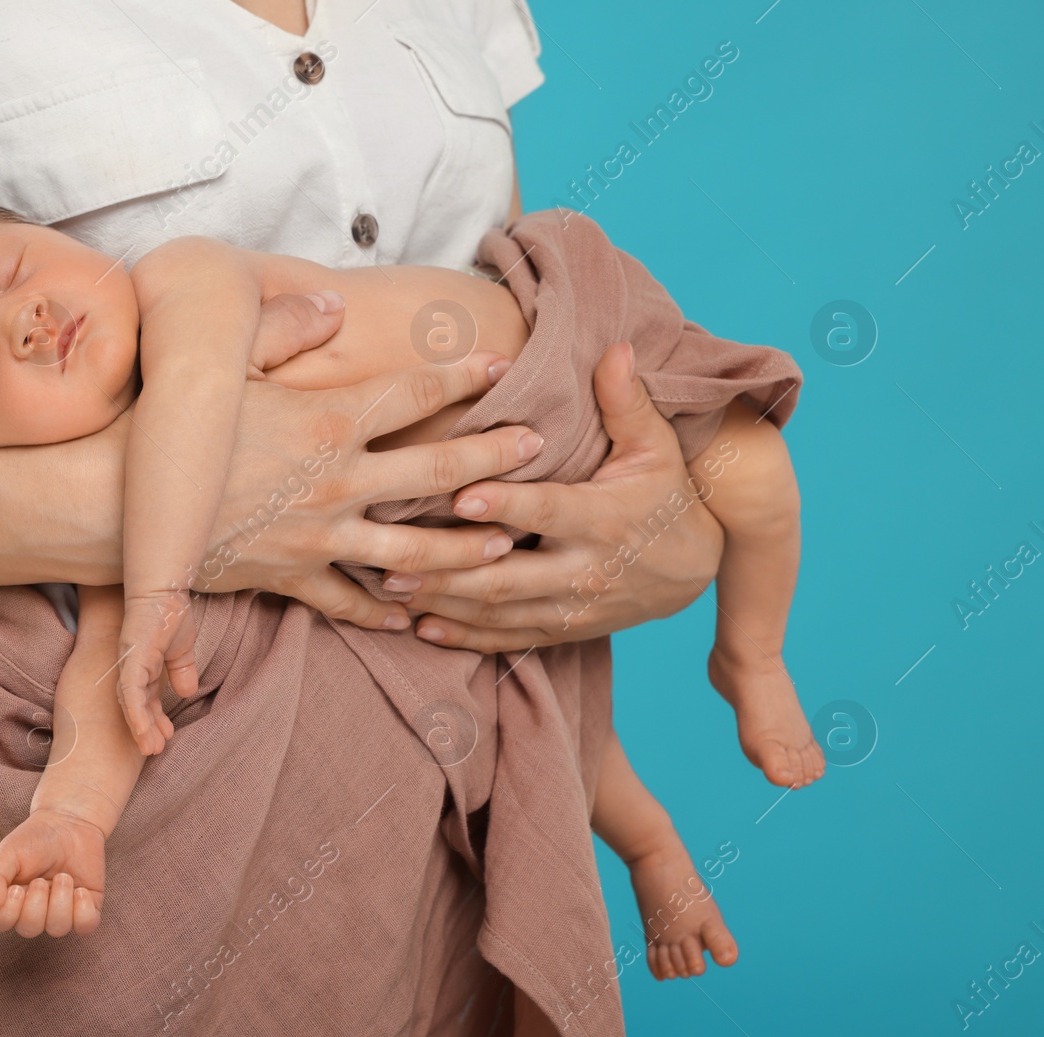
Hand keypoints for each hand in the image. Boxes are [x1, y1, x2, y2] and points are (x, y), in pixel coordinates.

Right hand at [0, 808, 106, 936]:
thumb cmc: (35, 839)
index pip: (1, 922)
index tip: (18, 887)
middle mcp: (35, 912)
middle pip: (29, 929)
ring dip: (60, 901)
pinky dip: (83, 909)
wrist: (70, 822)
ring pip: (57, 928)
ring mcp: (61, 912)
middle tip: (41, 879)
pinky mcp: (87, 908)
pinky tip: (81, 890)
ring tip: (64, 876)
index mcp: (10, 900)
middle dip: (36, 903)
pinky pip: (86, 925)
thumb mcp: (8, 852)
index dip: (9, 910)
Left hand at [117, 589, 197, 755]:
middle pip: (136, 707)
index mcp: (142, 667)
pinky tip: (143, 731)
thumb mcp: (181, 650)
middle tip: (155, 751)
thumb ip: (182, 671)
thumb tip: (186, 692)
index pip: (146, 700)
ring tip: (151, 750)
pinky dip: (135, 713)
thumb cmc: (170, 614)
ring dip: (140, 728)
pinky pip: (131, 692)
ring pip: (130, 705)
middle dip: (146, 731)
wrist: (164, 589)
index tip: (165, 738)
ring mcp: (128, 665)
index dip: (154, 720)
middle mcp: (131, 669)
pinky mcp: (131, 659)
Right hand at [201, 293, 543, 629]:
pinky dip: (382, 610)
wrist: (120, 508)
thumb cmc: (167, 428)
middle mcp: (336, 483)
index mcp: (326, 422)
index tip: (502, 365)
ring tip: (508, 543)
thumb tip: (331, 301)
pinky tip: (412, 614)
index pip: (413, 394)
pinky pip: (349, 602)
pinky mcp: (290, 578)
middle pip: (436, 474)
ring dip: (465, 548)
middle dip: (494, 459)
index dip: (462, 376)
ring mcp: (318, 538)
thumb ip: (284, 326)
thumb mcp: (224, 364)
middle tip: (539, 448)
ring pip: (414, 553)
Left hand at [393, 342, 725, 651]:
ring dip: (443, 603)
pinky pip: (508, 639)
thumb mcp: (655, 447)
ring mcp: (569, 607)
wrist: (693, 570)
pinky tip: (422, 628)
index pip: (546, 510)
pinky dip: (465, 637)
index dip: (504, 505)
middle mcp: (583, 570)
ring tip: (390, 588)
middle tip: (392, 558)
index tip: (459, 497)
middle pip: (507, 575)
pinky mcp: (561, 630)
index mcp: (603, 518)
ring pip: (498, 612)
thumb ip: (627, 402)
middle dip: (448, 569)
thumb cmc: (663, 495)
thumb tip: (617, 349)